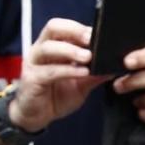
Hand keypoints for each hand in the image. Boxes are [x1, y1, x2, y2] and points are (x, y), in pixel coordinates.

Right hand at [8, 18, 109, 132]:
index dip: (81, 28)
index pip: (64, 28)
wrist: (36, 116)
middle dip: (74, 31)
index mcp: (52, 46)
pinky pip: (50, 71)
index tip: (100, 34)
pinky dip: (67, 70)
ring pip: (49, 47)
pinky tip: (82, 72)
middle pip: (53, 27)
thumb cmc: (56, 96)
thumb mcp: (80, 85)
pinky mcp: (32, 79)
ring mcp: (34, 63)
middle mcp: (41, 50)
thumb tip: (113, 67)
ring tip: (89, 57)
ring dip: (71, 50)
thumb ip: (94, 75)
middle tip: (92, 39)